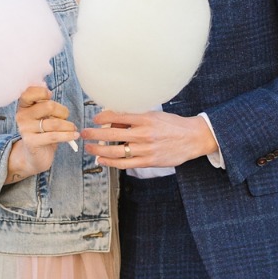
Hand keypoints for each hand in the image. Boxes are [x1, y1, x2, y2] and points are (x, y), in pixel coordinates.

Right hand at [6, 84, 78, 180]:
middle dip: (63, 112)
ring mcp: (25, 129)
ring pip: (54, 123)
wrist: (32, 156)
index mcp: (24, 106)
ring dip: (68, 126)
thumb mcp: (42, 115)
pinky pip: (54, 136)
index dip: (43, 92)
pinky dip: (68, 136)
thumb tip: (46, 87)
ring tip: (73, 129)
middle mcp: (22, 116)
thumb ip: (44, 103)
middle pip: (49, 106)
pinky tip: (74, 135)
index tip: (50, 96)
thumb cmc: (41, 132)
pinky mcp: (31, 142)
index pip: (30, 92)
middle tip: (66, 118)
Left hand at [81, 110, 216, 169]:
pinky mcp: (148, 161)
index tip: (95, 118)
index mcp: (146, 118)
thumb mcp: (155, 115)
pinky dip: (111, 162)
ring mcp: (146, 149)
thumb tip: (114, 120)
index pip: (119, 116)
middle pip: (113, 134)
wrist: (193, 138)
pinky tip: (102, 159)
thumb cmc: (173, 125)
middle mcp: (144, 133)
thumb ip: (136, 117)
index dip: (103, 117)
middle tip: (84, 133)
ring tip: (89, 148)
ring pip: (116, 151)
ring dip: (99, 149)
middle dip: (95, 133)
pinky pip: (125, 163)